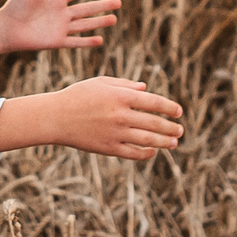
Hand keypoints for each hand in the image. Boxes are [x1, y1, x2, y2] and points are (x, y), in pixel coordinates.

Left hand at [0, 0, 119, 62]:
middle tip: (119, 2)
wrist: (6, 28)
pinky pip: (75, 42)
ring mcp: (60, 28)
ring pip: (84, 24)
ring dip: (99, 22)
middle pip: (86, 8)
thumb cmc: (15, 6)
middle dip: (102, 5)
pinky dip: (87, 41)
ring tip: (114, 19)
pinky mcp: (56, 42)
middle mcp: (62, 13)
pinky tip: (100, 39)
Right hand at [42, 77, 183, 159]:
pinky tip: (153, 152)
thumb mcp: (101, 83)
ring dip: (164, 142)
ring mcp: (116, 133)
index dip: (170, 108)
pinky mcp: (109, 148)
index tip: (179, 112)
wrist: (56, 117)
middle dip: (171, 128)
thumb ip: (125, 84)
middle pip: (155, 123)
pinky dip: (146, 154)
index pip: (154, 102)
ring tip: (174, 143)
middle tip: (180, 130)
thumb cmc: (78, 96)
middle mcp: (121, 115)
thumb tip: (145, 88)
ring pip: (148, 140)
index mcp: (121, 96)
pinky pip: (133, 153)